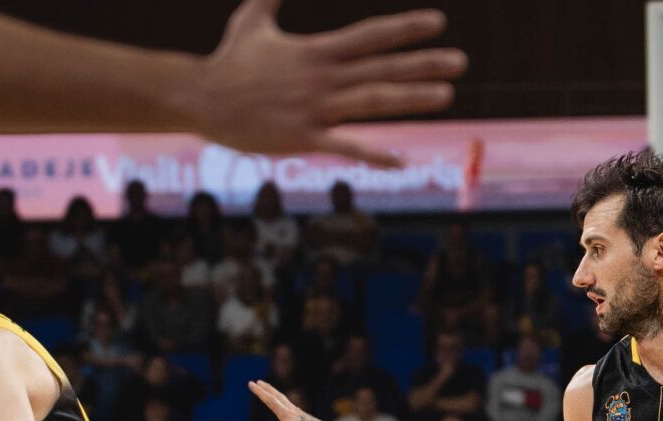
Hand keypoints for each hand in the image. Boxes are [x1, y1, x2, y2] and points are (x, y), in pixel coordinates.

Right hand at [194, 3, 466, 166]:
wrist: (201, 98)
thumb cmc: (229, 60)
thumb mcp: (252, 18)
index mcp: (316, 51)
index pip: (370, 35)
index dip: (405, 28)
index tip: (437, 22)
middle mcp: (323, 78)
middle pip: (382, 68)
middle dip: (424, 64)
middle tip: (461, 62)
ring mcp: (315, 109)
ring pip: (373, 102)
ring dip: (411, 98)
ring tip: (447, 95)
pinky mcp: (304, 137)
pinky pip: (345, 146)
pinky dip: (373, 153)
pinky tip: (401, 160)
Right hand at [249, 380, 336, 420]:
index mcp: (286, 414)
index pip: (270, 400)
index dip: (260, 392)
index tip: (250, 383)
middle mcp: (292, 411)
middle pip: (277, 396)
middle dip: (266, 389)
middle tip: (257, 381)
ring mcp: (299, 414)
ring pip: (284, 400)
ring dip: (275, 394)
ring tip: (269, 390)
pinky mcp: (305, 418)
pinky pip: (291, 407)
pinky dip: (285, 403)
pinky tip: (289, 407)